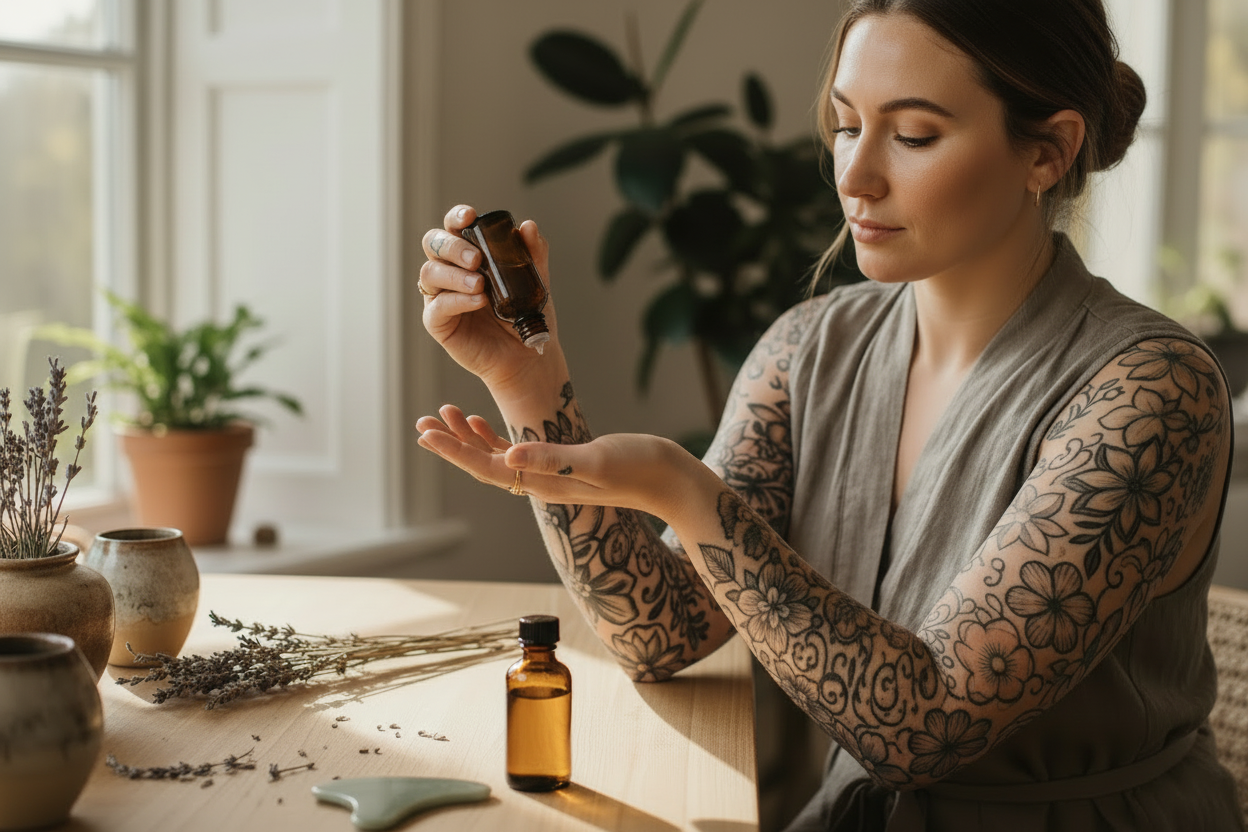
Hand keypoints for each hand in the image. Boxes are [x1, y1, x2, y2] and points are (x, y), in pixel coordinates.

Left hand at [416, 406, 712, 520]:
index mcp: (544, 482)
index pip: (488, 469)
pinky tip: (480, 421)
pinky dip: (494, 436)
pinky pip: (516, 453)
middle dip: (451, 443)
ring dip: (468, 437)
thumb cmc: (640, 468)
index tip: (426, 433)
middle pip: (484, 464)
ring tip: (443, 413)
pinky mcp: (563, 463)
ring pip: (496, 457)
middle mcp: (541, 482)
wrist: (671, 479)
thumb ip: (553, 458)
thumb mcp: (595, 461)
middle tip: (422, 421)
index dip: (454, 451)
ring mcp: (551, 474)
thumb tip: (507, 456)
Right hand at [419, 205, 561, 391]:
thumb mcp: (535, 280)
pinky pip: (437, 306)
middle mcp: (450, 271)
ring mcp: (441, 296)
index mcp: (469, 254)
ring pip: (430, 273)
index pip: (452, 227)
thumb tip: (528, 226)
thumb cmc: (526, 314)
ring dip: (454, 275)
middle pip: (432, 244)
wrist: (528, 353)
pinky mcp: (438, 323)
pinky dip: (457, 300)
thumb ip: (533, 253)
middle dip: (451, 246)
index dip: (456, 217)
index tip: (470, 216)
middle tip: (476, 258)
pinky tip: (479, 301)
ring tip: (481, 284)